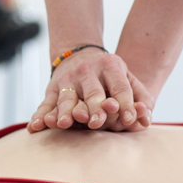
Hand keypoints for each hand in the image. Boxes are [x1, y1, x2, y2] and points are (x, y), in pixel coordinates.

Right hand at [27, 48, 154, 132]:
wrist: (79, 56)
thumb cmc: (110, 76)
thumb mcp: (128, 79)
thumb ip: (141, 99)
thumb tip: (146, 120)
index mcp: (110, 66)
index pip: (120, 87)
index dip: (125, 103)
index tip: (128, 119)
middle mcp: (87, 71)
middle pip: (93, 93)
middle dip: (95, 108)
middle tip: (97, 123)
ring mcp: (67, 79)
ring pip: (67, 99)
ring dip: (65, 112)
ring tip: (64, 124)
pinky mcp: (52, 89)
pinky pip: (45, 104)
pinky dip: (40, 116)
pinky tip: (36, 127)